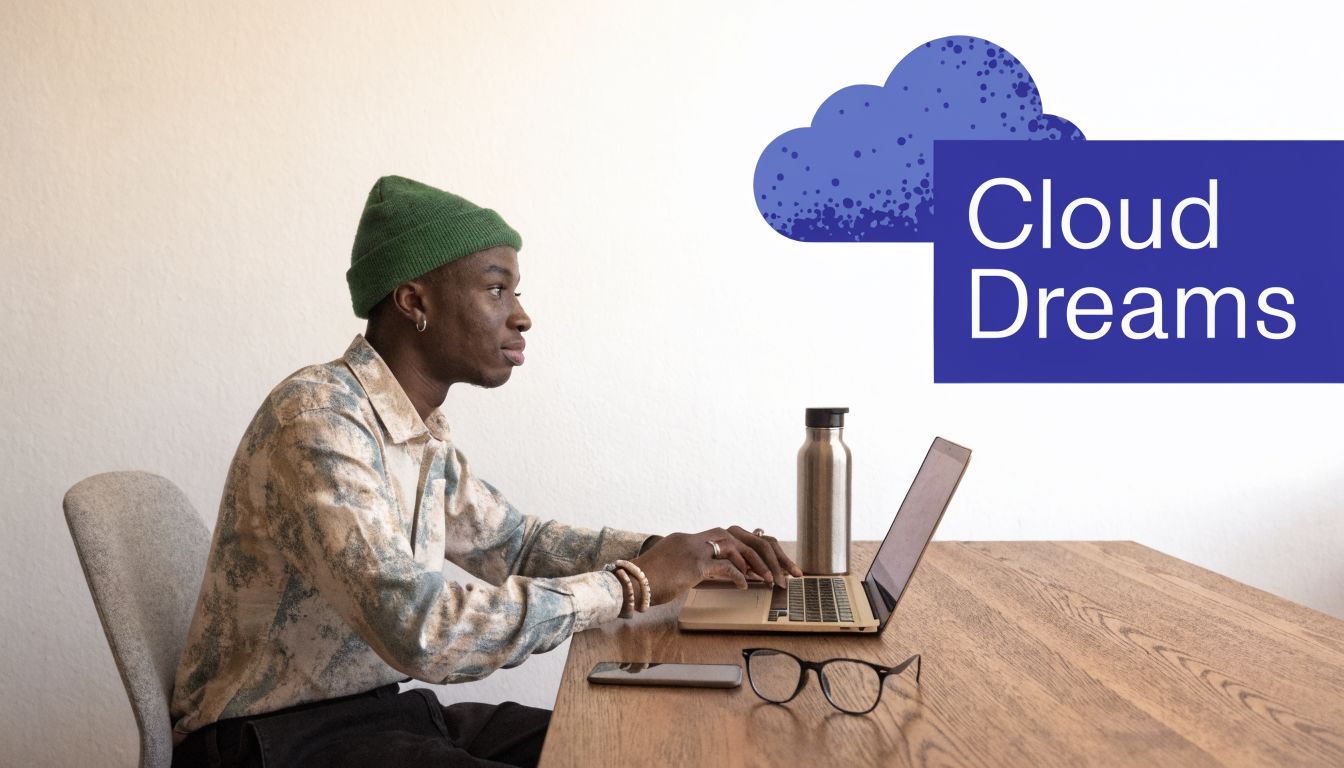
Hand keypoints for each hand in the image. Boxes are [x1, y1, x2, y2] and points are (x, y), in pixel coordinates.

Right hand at [629, 527, 803, 605]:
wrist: (628, 583)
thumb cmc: (649, 582)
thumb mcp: (678, 572)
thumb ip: (700, 568)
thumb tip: (725, 576)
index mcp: (694, 540)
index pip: (734, 537)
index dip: (758, 551)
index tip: (773, 566)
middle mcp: (697, 539)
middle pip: (743, 535)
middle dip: (769, 553)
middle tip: (787, 572)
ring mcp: (694, 549)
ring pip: (738, 546)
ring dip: (759, 564)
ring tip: (771, 580)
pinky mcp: (692, 564)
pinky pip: (723, 566)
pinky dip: (739, 575)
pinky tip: (747, 586)